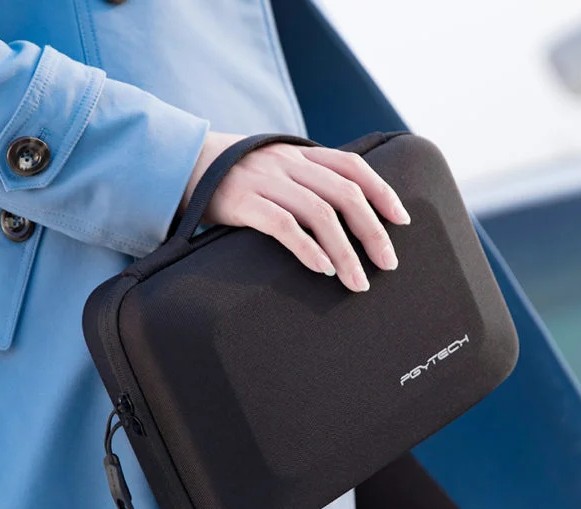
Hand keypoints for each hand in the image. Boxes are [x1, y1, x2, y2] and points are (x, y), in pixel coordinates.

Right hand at [180, 132, 410, 292]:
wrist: (179, 165)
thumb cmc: (232, 177)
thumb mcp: (273, 168)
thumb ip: (305, 181)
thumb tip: (344, 214)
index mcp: (300, 154)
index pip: (353, 166)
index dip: (382, 192)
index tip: (402, 221)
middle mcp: (288, 163)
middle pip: (345, 194)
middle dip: (373, 231)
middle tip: (388, 265)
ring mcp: (265, 180)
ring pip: (320, 213)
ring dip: (345, 251)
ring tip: (357, 281)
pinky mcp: (242, 202)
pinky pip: (283, 225)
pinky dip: (308, 248)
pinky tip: (322, 269)